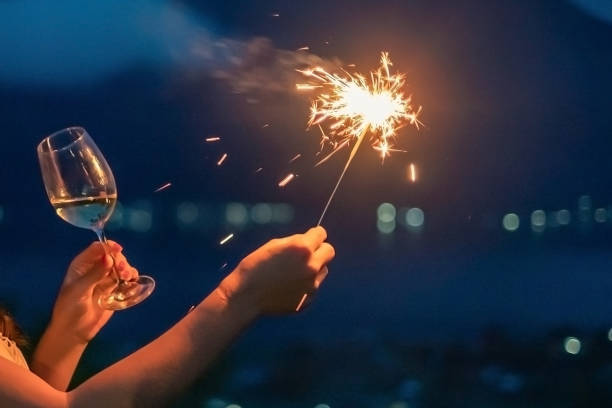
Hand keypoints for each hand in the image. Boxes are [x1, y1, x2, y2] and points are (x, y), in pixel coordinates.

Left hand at [50, 241, 137, 344]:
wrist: (75, 331)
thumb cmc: (70, 309)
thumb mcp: (79, 290)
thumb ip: (94, 274)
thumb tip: (109, 258)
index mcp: (82, 265)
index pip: (97, 248)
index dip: (108, 246)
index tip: (118, 250)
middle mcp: (95, 269)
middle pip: (112, 256)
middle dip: (120, 260)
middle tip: (122, 271)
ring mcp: (105, 279)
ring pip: (121, 266)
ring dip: (127, 269)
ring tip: (128, 278)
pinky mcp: (114, 289)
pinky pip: (127, 279)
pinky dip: (132, 278)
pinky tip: (132, 283)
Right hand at [218, 226, 334, 314]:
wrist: (246, 296)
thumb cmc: (255, 266)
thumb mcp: (274, 245)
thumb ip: (295, 241)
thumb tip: (308, 239)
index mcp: (303, 249)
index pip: (321, 234)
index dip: (314, 235)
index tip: (310, 237)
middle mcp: (312, 266)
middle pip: (329, 251)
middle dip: (320, 249)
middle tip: (306, 253)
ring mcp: (311, 285)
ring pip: (323, 270)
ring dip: (314, 268)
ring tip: (293, 272)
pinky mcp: (308, 300)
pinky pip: (313, 287)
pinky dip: (305, 284)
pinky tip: (288, 286)